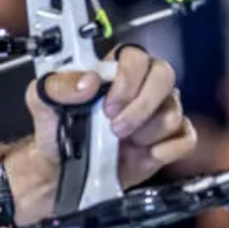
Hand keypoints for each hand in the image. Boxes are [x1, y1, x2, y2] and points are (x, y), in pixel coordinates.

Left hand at [26, 46, 197, 187]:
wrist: (62, 170)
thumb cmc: (57, 132)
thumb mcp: (42, 102)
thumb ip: (57, 85)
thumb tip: (87, 81)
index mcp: (114, 70)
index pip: (136, 57)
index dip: (127, 79)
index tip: (107, 104)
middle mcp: (141, 87)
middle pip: (164, 76)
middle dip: (141, 106)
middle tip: (116, 127)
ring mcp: (158, 113)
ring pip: (173, 112)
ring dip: (146, 133)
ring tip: (123, 142)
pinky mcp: (168, 141)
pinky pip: (186, 138)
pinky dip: (167, 149)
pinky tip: (145, 153)